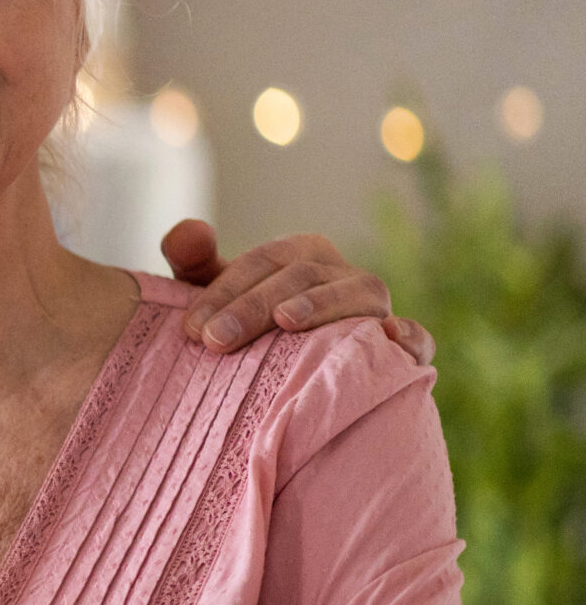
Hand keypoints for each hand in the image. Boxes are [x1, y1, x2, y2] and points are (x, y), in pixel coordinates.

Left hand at [161, 220, 433, 364]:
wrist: (287, 372)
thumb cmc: (246, 326)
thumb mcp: (215, 294)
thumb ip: (193, 262)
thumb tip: (187, 231)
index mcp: (300, 254)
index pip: (262, 262)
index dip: (224, 291)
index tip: (191, 328)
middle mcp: (341, 273)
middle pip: (301, 277)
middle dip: (253, 306)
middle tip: (214, 340)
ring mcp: (374, 308)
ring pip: (357, 296)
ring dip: (322, 305)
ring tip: (285, 320)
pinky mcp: (400, 345)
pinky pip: (418, 338)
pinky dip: (411, 337)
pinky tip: (393, 338)